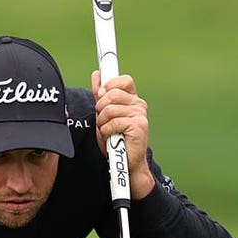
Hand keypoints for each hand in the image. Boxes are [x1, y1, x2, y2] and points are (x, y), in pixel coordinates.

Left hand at [92, 70, 155, 199]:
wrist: (126, 162)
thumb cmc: (116, 140)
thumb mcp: (105, 115)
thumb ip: (101, 95)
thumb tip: (97, 75)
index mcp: (133, 100)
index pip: (124, 80)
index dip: (110, 85)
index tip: (103, 95)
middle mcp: (139, 105)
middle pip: (112, 94)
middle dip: (100, 108)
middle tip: (103, 121)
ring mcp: (140, 115)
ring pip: (110, 109)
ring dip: (102, 123)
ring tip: (107, 131)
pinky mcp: (138, 126)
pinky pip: (113, 122)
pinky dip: (106, 131)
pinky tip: (111, 137)